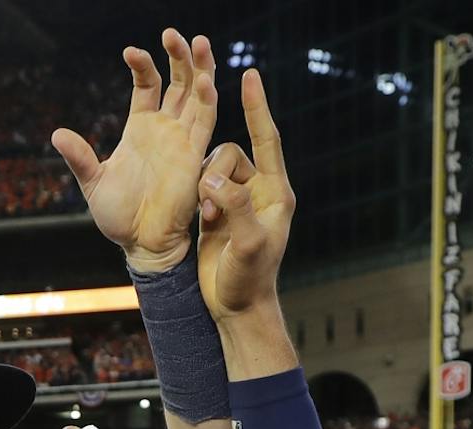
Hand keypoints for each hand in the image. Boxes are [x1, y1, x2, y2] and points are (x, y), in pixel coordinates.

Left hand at [51, 30, 218, 272]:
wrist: (141, 244)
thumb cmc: (118, 219)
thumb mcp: (93, 183)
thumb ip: (80, 157)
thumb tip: (57, 134)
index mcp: (140, 128)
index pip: (147, 85)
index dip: (142, 65)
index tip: (130, 51)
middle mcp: (165, 129)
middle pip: (178, 82)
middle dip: (178, 56)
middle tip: (172, 33)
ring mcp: (182, 139)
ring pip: (197, 95)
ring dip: (200, 68)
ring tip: (199, 41)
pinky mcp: (196, 155)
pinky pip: (206, 121)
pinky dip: (207, 99)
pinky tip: (206, 80)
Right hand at [196, 70, 295, 319]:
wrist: (237, 307)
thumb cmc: (249, 280)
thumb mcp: (247, 244)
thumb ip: (234, 207)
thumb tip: (213, 180)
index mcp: (275, 192)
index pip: (267, 140)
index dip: (257, 108)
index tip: (249, 76)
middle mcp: (259, 191)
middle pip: (228, 154)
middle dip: (213, 178)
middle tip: (209, 214)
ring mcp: (237, 201)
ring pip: (212, 169)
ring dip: (203, 191)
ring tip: (204, 222)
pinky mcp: (218, 211)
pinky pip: (202, 186)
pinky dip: (197, 199)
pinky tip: (199, 222)